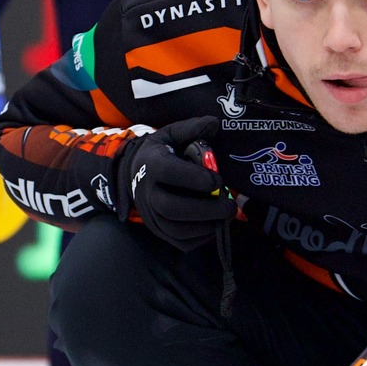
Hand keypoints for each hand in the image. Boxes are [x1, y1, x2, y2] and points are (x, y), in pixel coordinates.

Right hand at [116, 116, 235, 251]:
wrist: (136, 174)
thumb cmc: (162, 152)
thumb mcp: (173, 134)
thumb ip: (193, 128)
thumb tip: (215, 123)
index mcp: (152, 165)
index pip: (170, 173)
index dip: (196, 178)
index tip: (218, 179)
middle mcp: (147, 193)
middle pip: (172, 207)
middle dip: (206, 209)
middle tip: (230, 206)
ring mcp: (151, 216)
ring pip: (176, 229)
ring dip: (206, 225)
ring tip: (225, 215)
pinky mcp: (159, 231)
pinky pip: (181, 242)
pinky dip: (202, 237)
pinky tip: (214, 224)